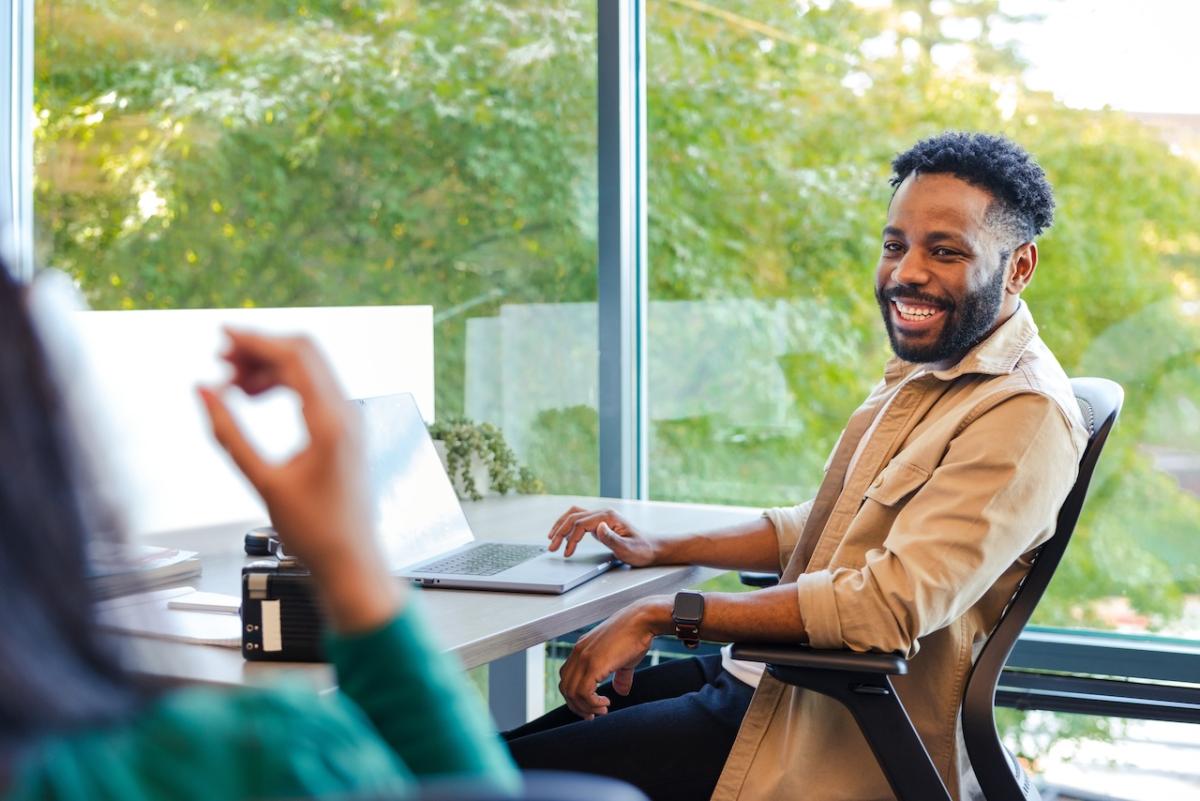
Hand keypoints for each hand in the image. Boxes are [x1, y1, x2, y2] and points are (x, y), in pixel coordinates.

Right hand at [198, 329, 401, 632]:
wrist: (351, 560)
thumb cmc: (316, 531)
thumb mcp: (263, 482)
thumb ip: (229, 434)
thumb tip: (203, 392)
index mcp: (331, 421)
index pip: (295, 356)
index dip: (256, 340)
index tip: (222, 336)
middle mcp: (347, 413)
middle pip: (304, 354)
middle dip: (260, 349)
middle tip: (221, 359)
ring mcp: (350, 419)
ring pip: (308, 369)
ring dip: (269, 367)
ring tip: (231, 383)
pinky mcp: (345, 430)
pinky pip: (313, 388)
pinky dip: (282, 383)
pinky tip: (253, 397)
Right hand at [547, 506, 657, 564]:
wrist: (652, 548)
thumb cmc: (642, 550)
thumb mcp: (628, 549)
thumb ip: (612, 538)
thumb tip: (598, 527)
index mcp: (609, 517)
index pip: (581, 523)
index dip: (571, 538)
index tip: (566, 552)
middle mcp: (603, 513)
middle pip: (574, 517)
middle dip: (560, 531)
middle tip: (552, 547)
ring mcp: (601, 517)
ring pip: (574, 515)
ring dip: (561, 525)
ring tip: (552, 539)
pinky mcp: (600, 523)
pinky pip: (579, 520)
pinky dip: (568, 526)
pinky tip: (564, 536)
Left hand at [557, 596, 671, 718]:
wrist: (642, 620)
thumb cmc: (635, 635)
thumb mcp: (624, 660)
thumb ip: (619, 676)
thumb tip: (621, 691)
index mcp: (581, 650)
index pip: (566, 678)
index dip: (575, 696)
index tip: (589, 706)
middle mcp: (578, 653)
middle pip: (565, 688)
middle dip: (577, 706)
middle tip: (593, 715)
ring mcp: (584, 658)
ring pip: (572, 693)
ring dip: (586, 708)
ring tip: (602, 710)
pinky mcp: (593, 664)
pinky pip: (583, 692)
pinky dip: (592, 703)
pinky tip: (605, 703)